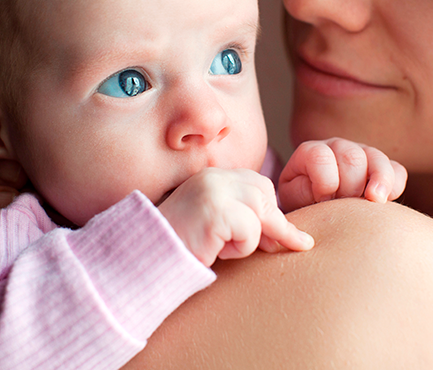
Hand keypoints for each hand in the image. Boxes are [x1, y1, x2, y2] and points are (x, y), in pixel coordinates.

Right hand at [159, 168, 313, 266]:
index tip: (280, 234)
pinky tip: (217, 251)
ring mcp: (213, 191)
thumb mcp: (216, 224)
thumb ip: (242, 217)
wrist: (148, 257)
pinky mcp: (215, 210)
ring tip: (224, 249)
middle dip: (275, 223)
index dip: (271, 209)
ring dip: (251, 239)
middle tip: (274, 247)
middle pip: (264, 193)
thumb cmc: (181, 245)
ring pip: (260, 211)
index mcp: (212, 175)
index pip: (258, 183)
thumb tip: (284, 234)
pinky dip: (241, 248)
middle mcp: (213, 177)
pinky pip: (250, 229)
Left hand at [278, 138, 406, 212]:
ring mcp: (360, 153)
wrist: (313, 210)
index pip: (321, 157)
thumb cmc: (301, 205)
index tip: (321, 202)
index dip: (323, 184)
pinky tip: (385, 201)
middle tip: (343, 206)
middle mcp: (336, 146)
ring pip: (377, 158)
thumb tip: (322, 197)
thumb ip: (301, 193)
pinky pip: (396, 170)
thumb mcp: (292, 199)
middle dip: (349, 186)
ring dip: (377, 182)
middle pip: (351, 157)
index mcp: (310, 152)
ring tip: (374, 201)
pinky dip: (394, 185)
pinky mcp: (380, 168)